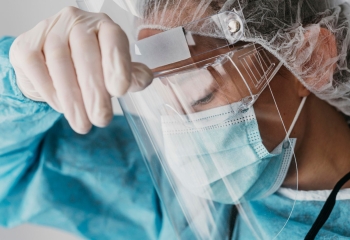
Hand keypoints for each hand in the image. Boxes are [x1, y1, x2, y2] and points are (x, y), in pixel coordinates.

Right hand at [10, 7, 152, 133]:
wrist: (51, 68)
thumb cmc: (88, 68)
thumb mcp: (113, 71)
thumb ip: (130, 75)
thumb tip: (143, 80)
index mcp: (103, 26)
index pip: (113, 39)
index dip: (117, 64)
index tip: (120, 90)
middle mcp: (76, 22)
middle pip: (86, 53)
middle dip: (95, 92)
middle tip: (102, 119)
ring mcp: (49, 30)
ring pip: (60, 63)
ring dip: (73, 99)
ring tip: (83, 124)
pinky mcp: (26, 46)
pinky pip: (38, 69)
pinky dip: (51, 92)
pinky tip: (62, 108)